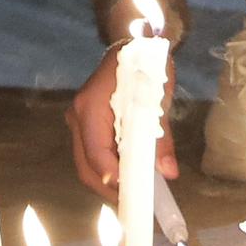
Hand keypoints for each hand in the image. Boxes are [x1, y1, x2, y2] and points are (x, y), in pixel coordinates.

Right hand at [66, 60, 177, 195]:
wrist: (132, 42)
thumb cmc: (146, 65)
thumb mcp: (159, 97)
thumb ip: (162, 137)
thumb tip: (168, 172)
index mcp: (91, 107)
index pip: (96, 153)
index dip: (113, 178)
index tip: (135, 195)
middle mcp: (78, 116)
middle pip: (86, 166)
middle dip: (109, 188)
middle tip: (136, 204)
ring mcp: (79, 121)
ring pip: (87, 164)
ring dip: (109, 181)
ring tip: (136, 192)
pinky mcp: (85, 125)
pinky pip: (92, 155)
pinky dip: (109, 169)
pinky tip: (129, 174)